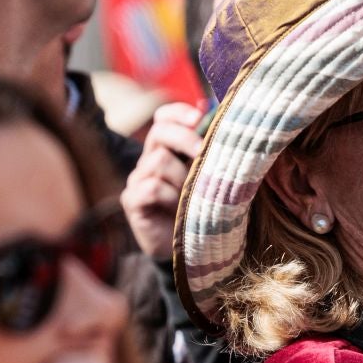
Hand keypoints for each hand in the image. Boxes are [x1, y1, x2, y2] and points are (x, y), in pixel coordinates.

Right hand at [119, 103, 203, 260]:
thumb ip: (215, 153)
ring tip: (192, 196)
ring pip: (158, 162)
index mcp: (168, 149)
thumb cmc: (203, 209)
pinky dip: (170, 197)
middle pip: (159, 132)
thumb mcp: (212, 178)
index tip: (200, 116)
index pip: (164, 118)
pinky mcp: (132, 201)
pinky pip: (151, 187)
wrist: (189, 250)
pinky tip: (178, 209)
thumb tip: (230, 124)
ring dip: (182, 178)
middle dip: (184, 137)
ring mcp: (138, 180)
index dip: (179, 113)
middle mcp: (149, 160)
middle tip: (203, 150)